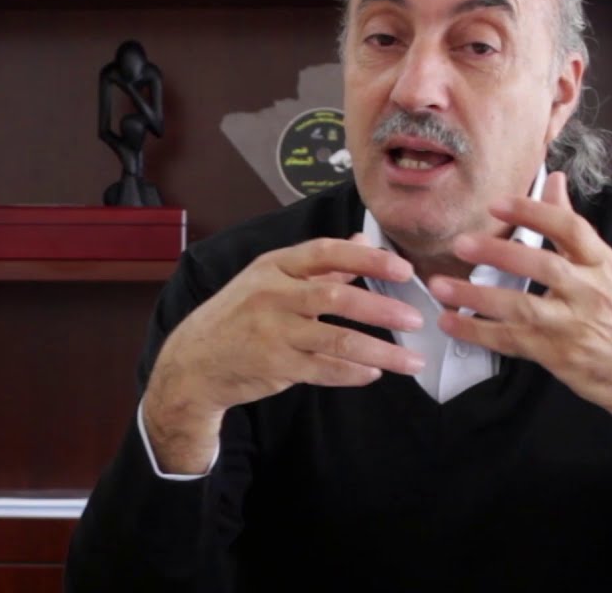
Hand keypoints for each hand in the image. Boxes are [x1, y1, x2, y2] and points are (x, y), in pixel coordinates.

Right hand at [144, 236, 425, 472]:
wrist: (195, 360)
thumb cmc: (240, 314)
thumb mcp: (270, 279)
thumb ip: (319, 264)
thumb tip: (361, 239)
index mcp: (274, 266)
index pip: (326, 252)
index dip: (368, 257)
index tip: (403, 268)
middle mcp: (273, 296)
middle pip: (336, 297)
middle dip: (381, 308)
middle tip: (415, 318)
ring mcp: (273, 333)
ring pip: (337, 340)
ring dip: (380, 351)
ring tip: (411, 360)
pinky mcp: (276, 366)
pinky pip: (324, 370)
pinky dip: (353, 372)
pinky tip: (374, 373)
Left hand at [428, 172, 611, 454]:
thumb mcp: (608, 268)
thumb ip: (572, 227)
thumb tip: (553, 180)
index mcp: (604, 264)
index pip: (570, 228)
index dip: (534, 211)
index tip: (498, 202)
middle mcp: (591, 292)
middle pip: (542, 266)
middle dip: (498, 253)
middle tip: (461, 243)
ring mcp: (575, 326)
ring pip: (521, 307)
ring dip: (476, 297)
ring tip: (442, 286)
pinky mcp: (559, 355)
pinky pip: (512, 341)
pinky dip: (478, 331)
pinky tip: (452, 322)